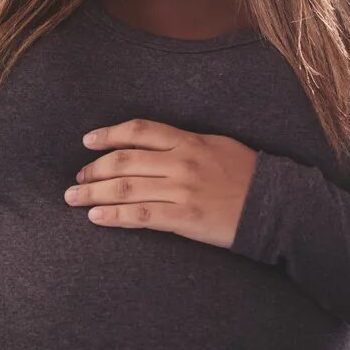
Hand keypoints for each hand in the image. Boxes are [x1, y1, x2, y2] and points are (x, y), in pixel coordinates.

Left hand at [66, 118, 257, 248]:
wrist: (275, 205)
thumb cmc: (248, 175)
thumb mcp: (218, 145)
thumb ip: (186, 143)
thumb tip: (155, 146)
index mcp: (189, 141)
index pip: (139, 131)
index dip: (108, 134)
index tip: (88, 141)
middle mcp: (181, 162)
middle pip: (125, 161)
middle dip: (94, 170)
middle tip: (77, 179)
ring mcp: (182, 190)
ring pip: (127, 188)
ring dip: (95, 193)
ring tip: (74, 199)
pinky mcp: (185, 218)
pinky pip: (141, 216)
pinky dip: (115, 216)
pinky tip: (97, 218)